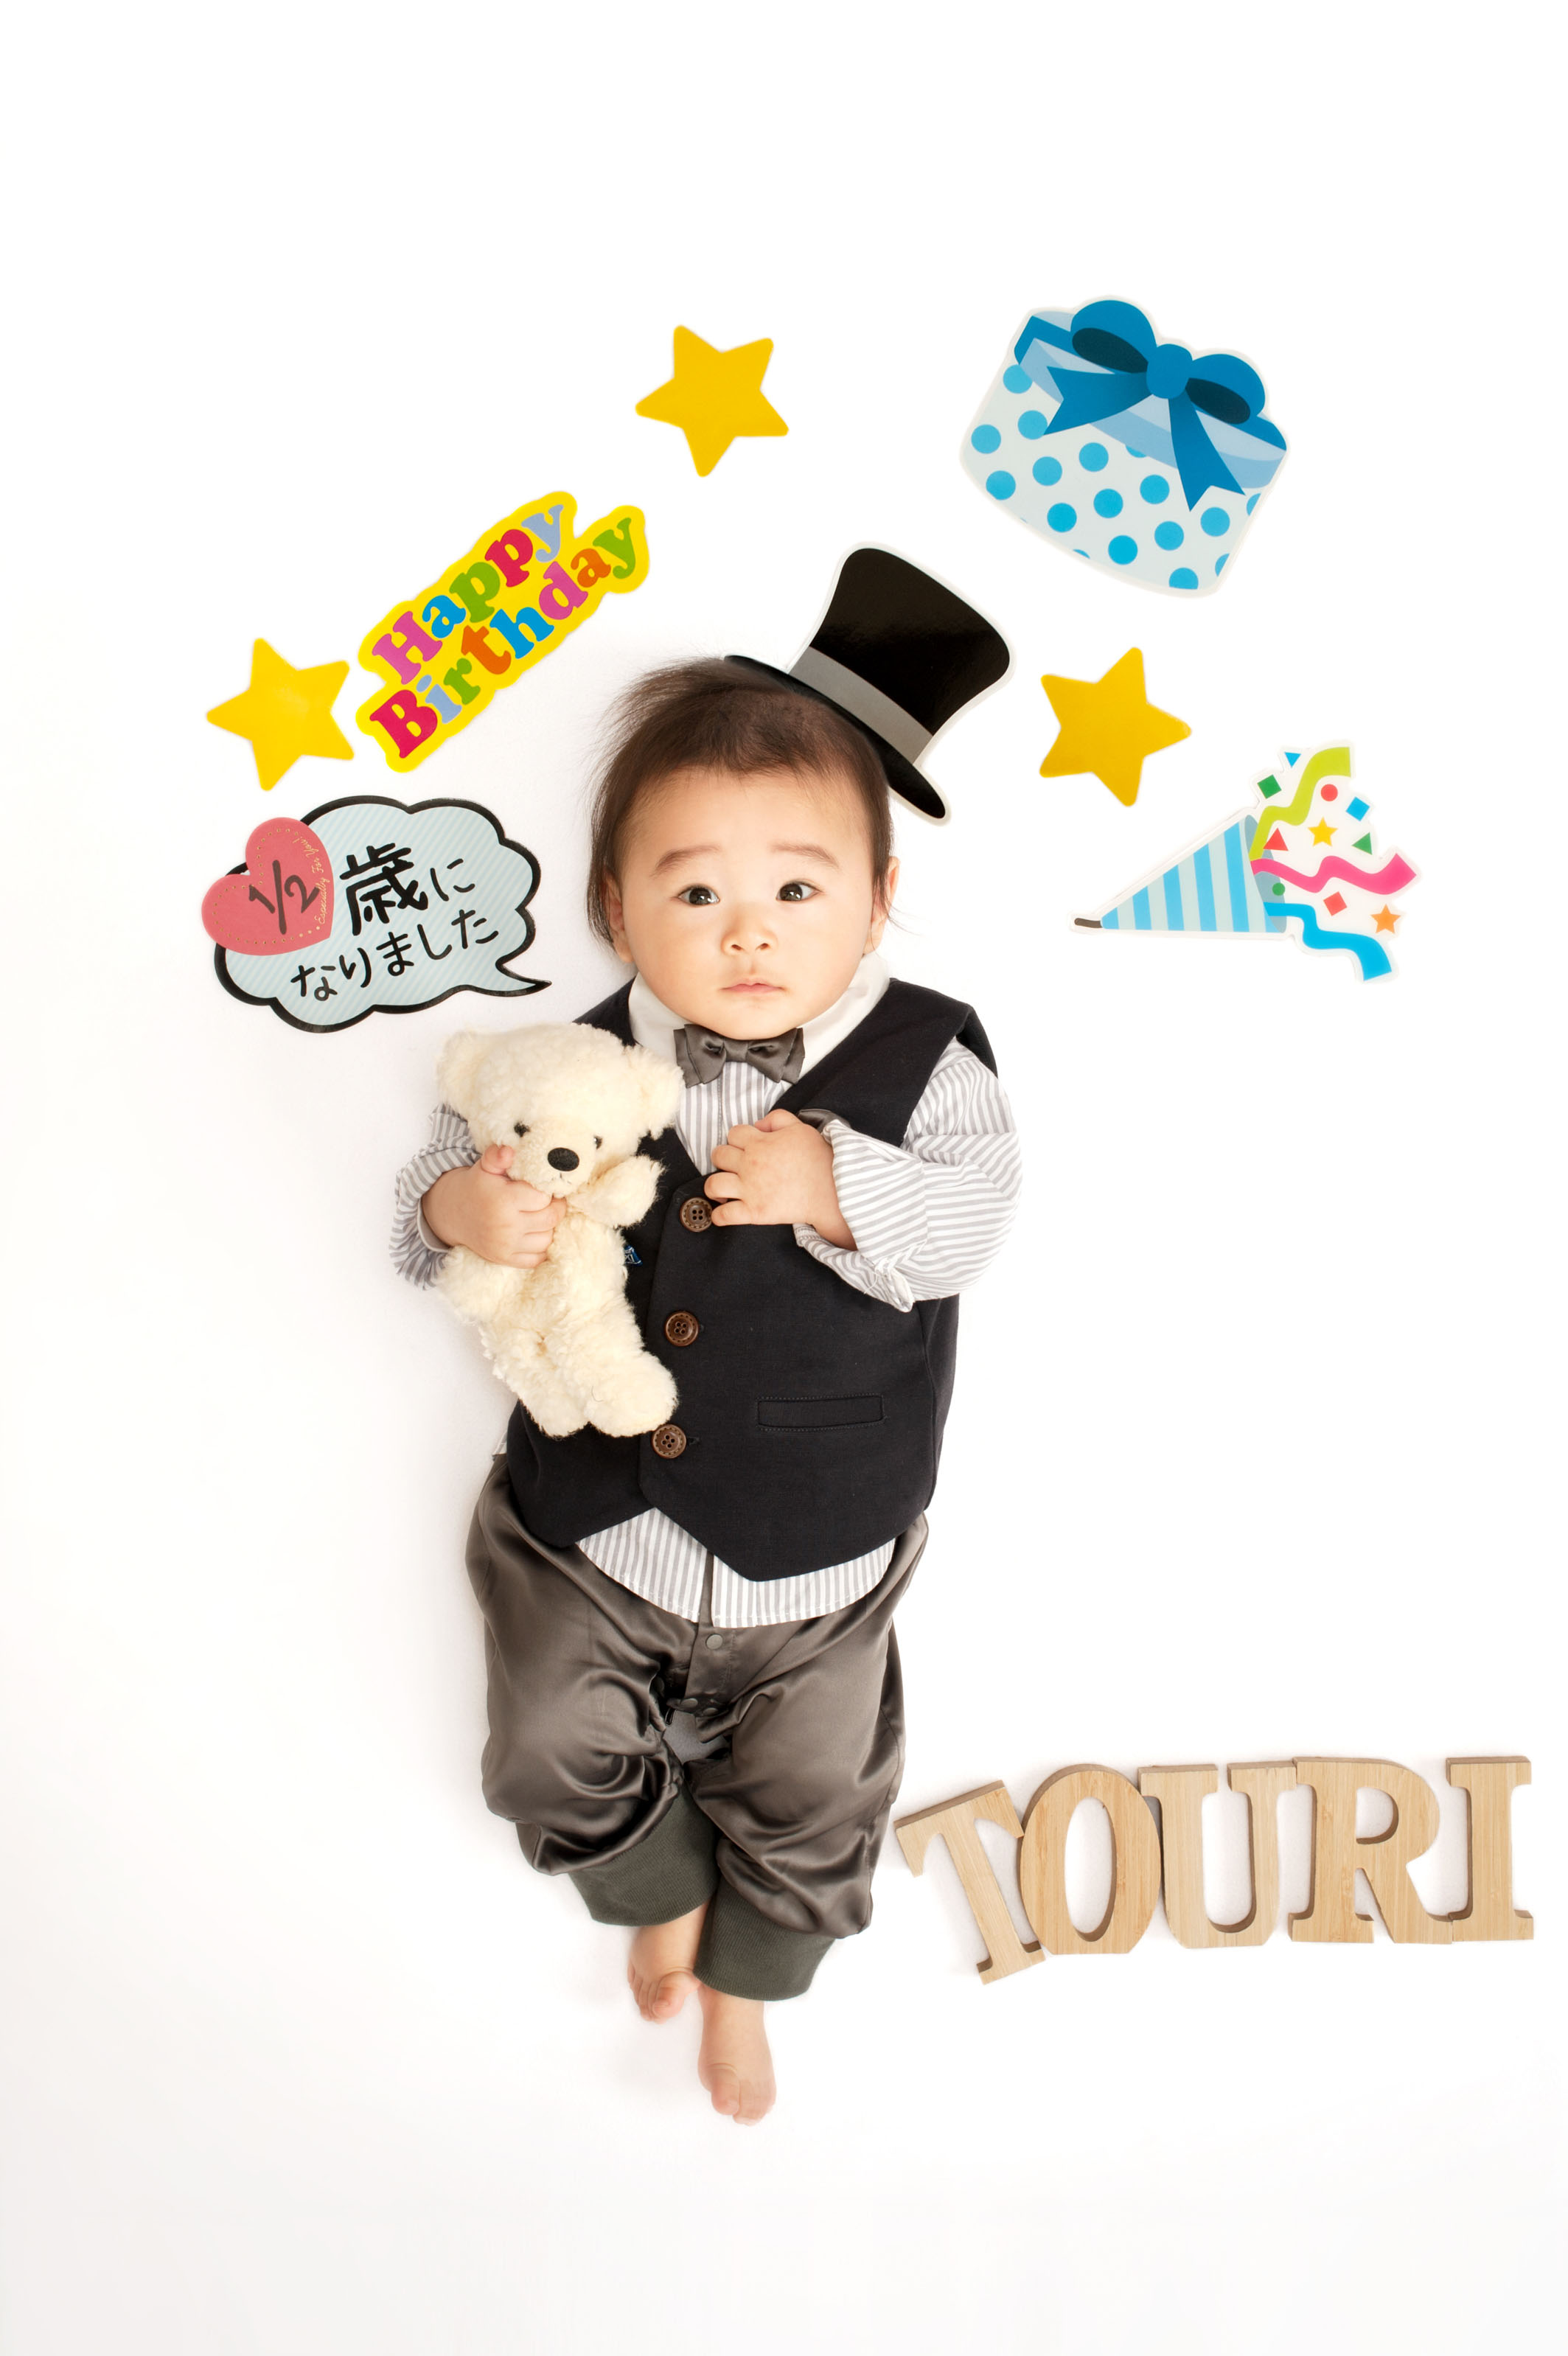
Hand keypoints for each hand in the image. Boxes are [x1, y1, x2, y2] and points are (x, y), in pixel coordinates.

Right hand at [422, 1144, 565, 1267]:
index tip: (545, 1187)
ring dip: (549, 1227)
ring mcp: (506, 1246)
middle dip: (555, 1208)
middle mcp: (506, 1226)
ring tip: (541, 1215)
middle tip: (551, 1200)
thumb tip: (508, 1151)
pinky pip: (537, 1258)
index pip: (544, 1197)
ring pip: (547, 1239)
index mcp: (503, 1200)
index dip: (548, 1191)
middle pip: (550, 1219)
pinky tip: (535, 1233)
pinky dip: (541, 1247)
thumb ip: (497, 1157)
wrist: (453, 1214)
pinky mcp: (505, 1259)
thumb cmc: (476, 1187)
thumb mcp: (484, 1167)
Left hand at [705, 1109, 854, 1245]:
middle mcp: (750, 1165)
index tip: (745, 1146)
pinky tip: (722, 1212)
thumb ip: (777, 1119)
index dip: (738, 1138)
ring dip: (713, 1186)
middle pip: (718, 1155)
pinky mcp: (754, 1212)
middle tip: (733, 1165)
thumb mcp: (800, 1128)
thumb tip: (758, 1125)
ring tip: (722, 1189)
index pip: (733, 1134)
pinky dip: (719, 1215)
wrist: (832, 1190)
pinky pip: (725, 1215)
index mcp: (759, 1143)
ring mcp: (750, 1190)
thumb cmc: (818, 1160)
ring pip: (713, 1184)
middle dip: (723, 1158)